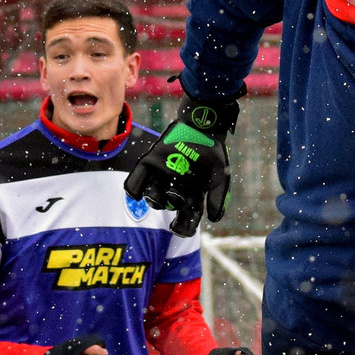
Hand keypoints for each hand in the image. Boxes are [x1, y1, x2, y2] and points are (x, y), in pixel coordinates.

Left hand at [126, 97, 237, 228]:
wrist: (201, 126)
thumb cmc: (212, 153)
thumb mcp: (220, 175)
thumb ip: (218, 197)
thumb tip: (214, 220)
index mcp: (191, 196)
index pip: (185, 220)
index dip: (181, 228)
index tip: (177, 228)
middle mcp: (174, 189)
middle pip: (167, 207)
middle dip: (169, 205)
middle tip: (176, 195)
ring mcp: (160, 178)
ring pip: (151, 198)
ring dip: (154, 198)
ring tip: (159, 191)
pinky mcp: (148, 165)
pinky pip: (134, 183)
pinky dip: (134, 188)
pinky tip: (137, 192)